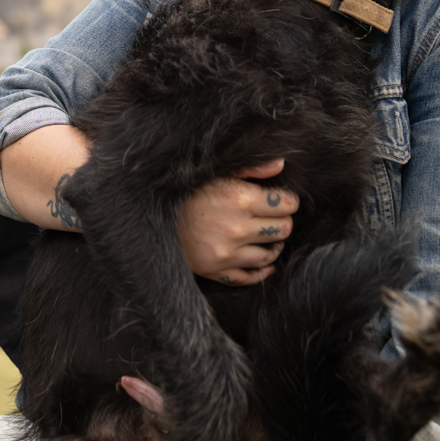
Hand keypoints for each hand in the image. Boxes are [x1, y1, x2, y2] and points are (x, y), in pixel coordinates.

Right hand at [176, 159, 298, 285]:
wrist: (152, 215)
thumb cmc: (187, 190)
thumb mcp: (217, 172)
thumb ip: (251, 167)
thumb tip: (280, 164)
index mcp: (240, 198)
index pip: (287, 204)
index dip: (288, 200)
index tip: (281, 199)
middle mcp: (237, 227)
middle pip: (283, 229)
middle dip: (282, 221)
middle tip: (273, 216)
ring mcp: (227, 252)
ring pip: (270, 255)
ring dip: (273, 245)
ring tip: (267, 237)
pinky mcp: (216, 270)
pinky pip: (250, 277)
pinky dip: (262, 271)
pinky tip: (264, 263)